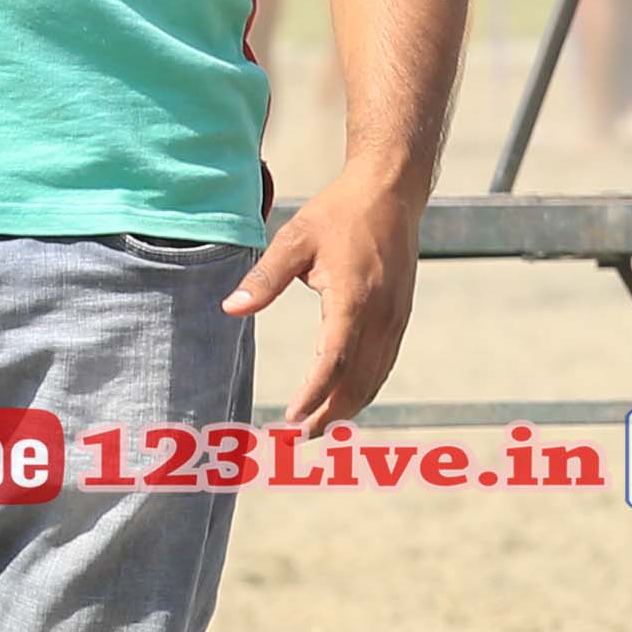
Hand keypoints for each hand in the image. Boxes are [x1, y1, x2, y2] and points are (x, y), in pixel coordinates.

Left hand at [234, 166, 424, 437]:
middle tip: (296, 439)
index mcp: (354, 298)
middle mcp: (381, 314)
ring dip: (347, 408)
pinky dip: (364, 389)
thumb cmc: (338, 212)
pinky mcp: (401, 316)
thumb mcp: (294, 239)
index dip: (312, 395)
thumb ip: (264, 279)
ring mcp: (396, 317)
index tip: (290, 418)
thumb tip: (231, 309)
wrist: (391, 192)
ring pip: (374, 378)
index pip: (333, 360)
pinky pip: (384, 364)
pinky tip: (345, 399)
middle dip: (328, 415)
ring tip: (318, 429)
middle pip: (357, 381)